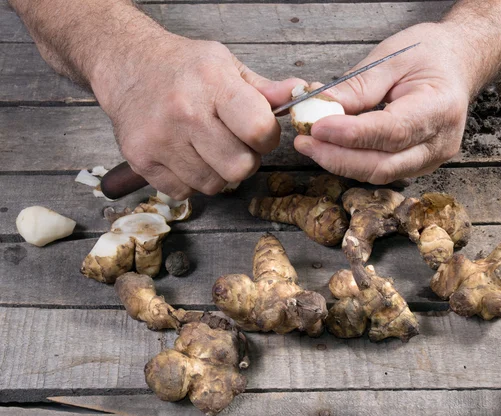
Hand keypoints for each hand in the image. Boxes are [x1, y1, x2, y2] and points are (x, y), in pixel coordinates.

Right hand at [93, 34, 303, 198]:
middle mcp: (184, 112)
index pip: (259, 130)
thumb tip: (300, 94)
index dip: (267, 138)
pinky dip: (191, 180)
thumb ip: (264, 89)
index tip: (260, 132)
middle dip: (246, 160)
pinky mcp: (142, 162)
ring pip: (214, 185)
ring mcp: (160, 140)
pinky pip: (185, 193)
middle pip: (240, 168)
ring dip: (218, 172)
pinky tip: (185, 155)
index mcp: (213, 83)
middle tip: (234, 144)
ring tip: (207, 147)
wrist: (128, 67)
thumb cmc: (184, 67)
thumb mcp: (227, 65)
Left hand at [294, 22, 475, 183]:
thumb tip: (321, 106)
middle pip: (383, 165)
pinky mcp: (416, 165)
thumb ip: (358, 85)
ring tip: (311, 144)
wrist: (455, 65)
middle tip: (305, 142)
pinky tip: (331, 148)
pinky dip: (352, 162)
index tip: (318, 127)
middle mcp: (439, 142)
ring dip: (340, 162)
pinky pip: (380, 171)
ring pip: (378, 173)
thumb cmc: (428, 55)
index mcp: (440, 108)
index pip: (391, 131)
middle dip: (338, 157)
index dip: (351, 135)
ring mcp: (429, 159)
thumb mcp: (392, 57)